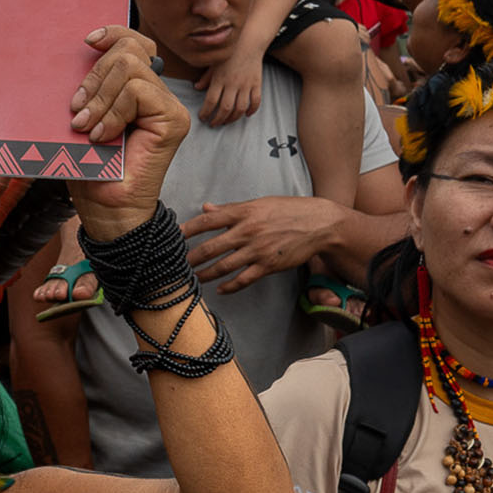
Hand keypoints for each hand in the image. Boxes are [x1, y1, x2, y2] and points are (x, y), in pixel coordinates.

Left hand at [67, 25, 190, 239]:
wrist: (106, 208)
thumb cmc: (91, 168)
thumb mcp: (83, 118)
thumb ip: (89, 89)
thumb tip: (80, 55)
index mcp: (137, 89)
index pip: (133, 44)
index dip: (112, 35)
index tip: (87, 42)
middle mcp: (158, 94)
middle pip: (129, 51)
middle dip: (95, 77)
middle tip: (77, 113)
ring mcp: (169, 106)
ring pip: (131, 68)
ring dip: (100, 98)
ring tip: (87, 128)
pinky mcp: (174, 119)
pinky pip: (138, 91)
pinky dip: (113, 111)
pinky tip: (102, 136)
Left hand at [182, 197, 344, 292]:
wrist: (319, 223)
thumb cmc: (288, 210)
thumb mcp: (259, 203)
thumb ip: (231, 208)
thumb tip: (206, 207)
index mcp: (244, 213)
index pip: (208, 221)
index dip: (188, 229)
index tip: (173, 236)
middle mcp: (248, 231)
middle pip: (211, 247)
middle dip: (191, 258)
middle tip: (176, 264)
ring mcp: (258, 250)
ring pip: (224, 266)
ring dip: (206, 274)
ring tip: (193, 278)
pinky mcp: (268, 265)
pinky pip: (243, 279)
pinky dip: (229, 286)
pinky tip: (220, 289)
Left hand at [195, 53, 262, 125]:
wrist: (249, 42)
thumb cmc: (228, 53)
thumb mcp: (213, 63)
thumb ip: (206, 77)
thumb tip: (196, 88)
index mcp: (220, 78)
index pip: (211, 101)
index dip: (206, 112)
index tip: (203, 117)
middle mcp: (233, 83)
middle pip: (225, 108)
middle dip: (218, 119)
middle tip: (213, 124)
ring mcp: (246, 84)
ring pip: (240, 108)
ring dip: (232, 118)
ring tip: (226, 121)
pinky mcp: (257, 83)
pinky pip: (256, 101)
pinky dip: (251, 110)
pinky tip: (245, 114)